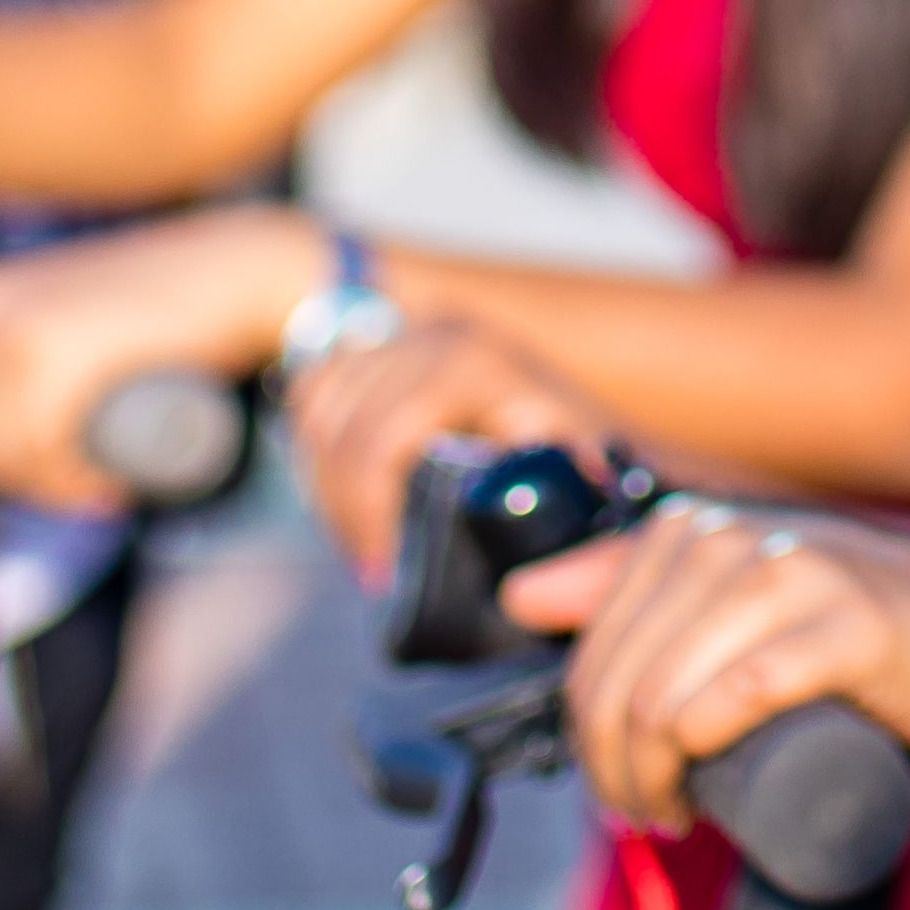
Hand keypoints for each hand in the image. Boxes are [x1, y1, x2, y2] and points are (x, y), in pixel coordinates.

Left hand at [0, 202, 325, 508]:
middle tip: (81, 484)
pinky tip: (103, 479)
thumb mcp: (80, 316)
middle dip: (19, 475)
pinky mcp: (45, 350)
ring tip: (101, 483)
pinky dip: (66, 478)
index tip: (51, 469)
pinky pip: (34, 445)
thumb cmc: (172, 307)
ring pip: (0, 446)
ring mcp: (9, 324)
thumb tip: (6, 417)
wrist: (238, 275)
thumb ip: (38, 346)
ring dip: (49, 483)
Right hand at [290, 311, 629, 574]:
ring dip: (327, 484)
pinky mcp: (380, 338)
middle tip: (371, 571)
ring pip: (319, 412)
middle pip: (340, 433)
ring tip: (363, 540)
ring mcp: (404, 331)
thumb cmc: (593, 454)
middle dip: (345, 512)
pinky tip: (344, 494)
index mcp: (477, 364)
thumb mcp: (595, 474)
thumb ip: (586, 515)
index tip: (381, 577)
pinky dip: (318, 446)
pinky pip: (314, 393)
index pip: (380, 442)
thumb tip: (543, 578)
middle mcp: (435, 335)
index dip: (368, 514)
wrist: (580, 405)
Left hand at [524, 512, 909, 827]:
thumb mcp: (747, 605)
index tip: (623, 783)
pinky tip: (707, 800)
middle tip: (649, 819)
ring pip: (660, 700)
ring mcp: (793, 576)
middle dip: (610, 773)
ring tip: (673, 820)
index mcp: (692, 532)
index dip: (587, 736)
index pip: (586, 651)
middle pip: (615, 684)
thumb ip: (643, 585)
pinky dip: (701, 757)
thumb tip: (526, 599)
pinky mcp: (851, 627)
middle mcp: (732, 537)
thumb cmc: (877, 641)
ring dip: (646, 782)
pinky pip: (735, 697)